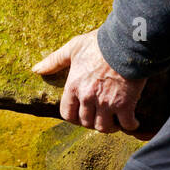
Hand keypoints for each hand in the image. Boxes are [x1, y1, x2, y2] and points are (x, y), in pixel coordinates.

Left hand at [32, 29, 148, 136]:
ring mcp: (106, 103)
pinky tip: (133, 123)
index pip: (67, 114)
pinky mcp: (125, 104)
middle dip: (91, 122)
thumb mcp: (73, 48)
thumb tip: (36, 69)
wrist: (126, 43)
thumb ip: (54, 61)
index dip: (74, 117)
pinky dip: (130, 126)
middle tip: (99, 117)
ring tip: (114, 121)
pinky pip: (125, 124)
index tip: (81, 115)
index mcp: (74, 86)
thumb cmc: (99, 44)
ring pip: (103, 127)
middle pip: (85, 122)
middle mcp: (87, 98)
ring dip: (109, 126)